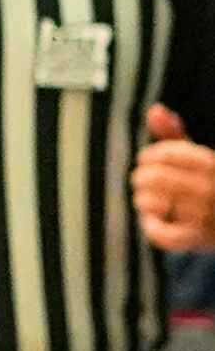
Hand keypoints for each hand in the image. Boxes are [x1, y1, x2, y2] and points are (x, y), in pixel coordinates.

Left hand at [139, 105, 214, 251]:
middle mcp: (213, 190)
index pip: (169, 154)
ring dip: (143, 200)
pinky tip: (153, 221)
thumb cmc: (213, 187)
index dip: (150, 155)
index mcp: (214, 166)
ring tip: (146, 199)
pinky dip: (152, 227)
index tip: (147, 160)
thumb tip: (155, 109)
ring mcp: (207, 218)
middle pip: (156, 178)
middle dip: (142, 177)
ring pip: (153, 203)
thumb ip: (176, 137)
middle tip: (142, 180)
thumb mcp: (201, 160)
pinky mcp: (199, 240)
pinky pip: (163, 235)